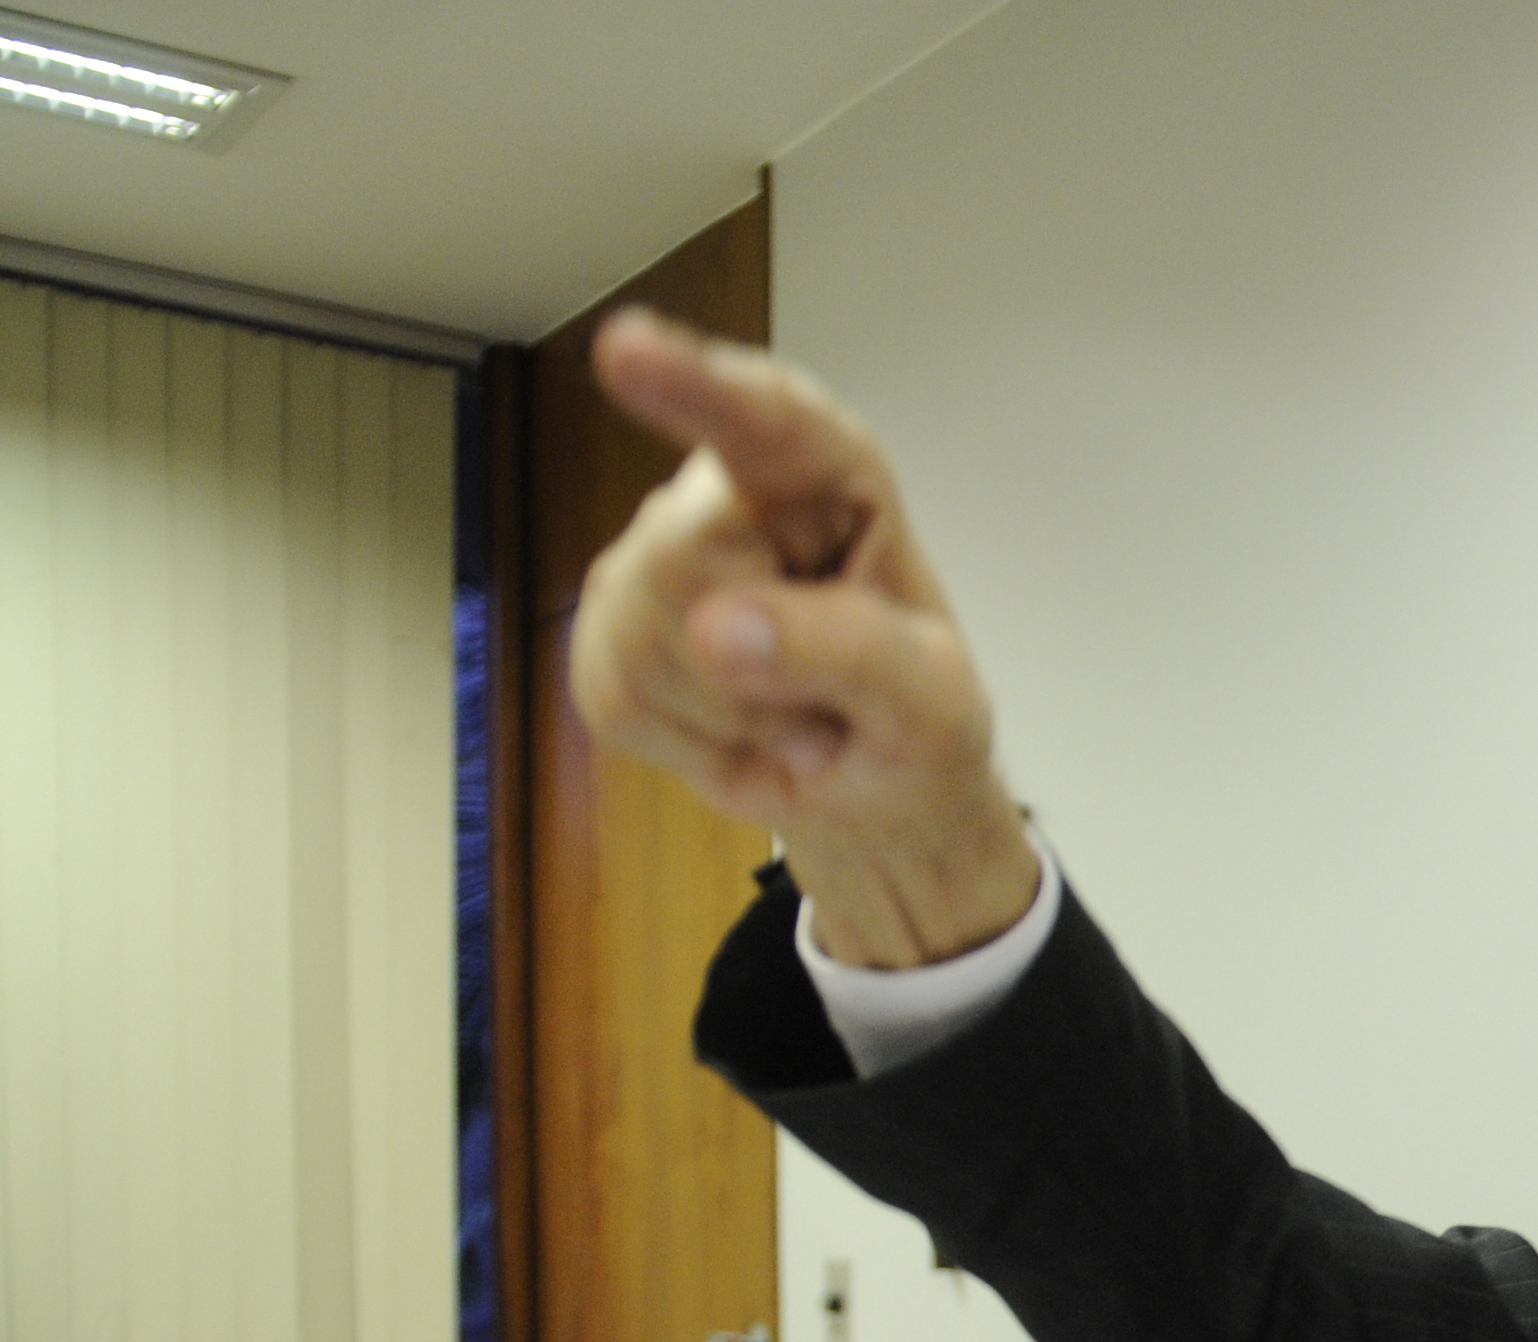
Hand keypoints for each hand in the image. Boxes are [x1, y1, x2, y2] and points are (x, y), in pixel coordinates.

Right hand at [573, 307, 1040, 969]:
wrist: (871, 796)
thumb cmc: (917, 724)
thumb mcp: (932, 703)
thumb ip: (850, 653)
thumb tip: (716, 628)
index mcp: (830, 479)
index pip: (766, 420)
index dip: (695, 382)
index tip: (625, 349)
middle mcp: (727, 497)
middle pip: (678, 561)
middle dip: (753, 660)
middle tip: (822, 693)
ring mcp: (651, 564)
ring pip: (641, 639)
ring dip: (731, 712)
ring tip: (790, 712)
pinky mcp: (605, 636)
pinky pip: (615, 697)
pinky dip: (690, 743)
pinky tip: (738, 731)